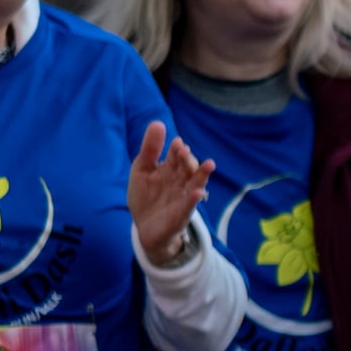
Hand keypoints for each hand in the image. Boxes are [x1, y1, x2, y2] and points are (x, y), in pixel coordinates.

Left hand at [127, 122, 216, 267]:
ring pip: (195, 184)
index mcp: (171, 170)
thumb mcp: (142, 170)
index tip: (176, 142)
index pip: (176, 156)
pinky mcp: (181, 215)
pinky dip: (193, 199)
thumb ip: (150, 149)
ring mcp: (183, 198)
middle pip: (187, 168)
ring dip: (201, 175)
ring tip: (208, 165)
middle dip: (187, 159)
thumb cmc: (145, 197)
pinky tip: (198, 193)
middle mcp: (180, 182)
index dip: (176, 149)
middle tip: (183, 150)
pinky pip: (189, 206)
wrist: (145, 228)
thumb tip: (158, 123)